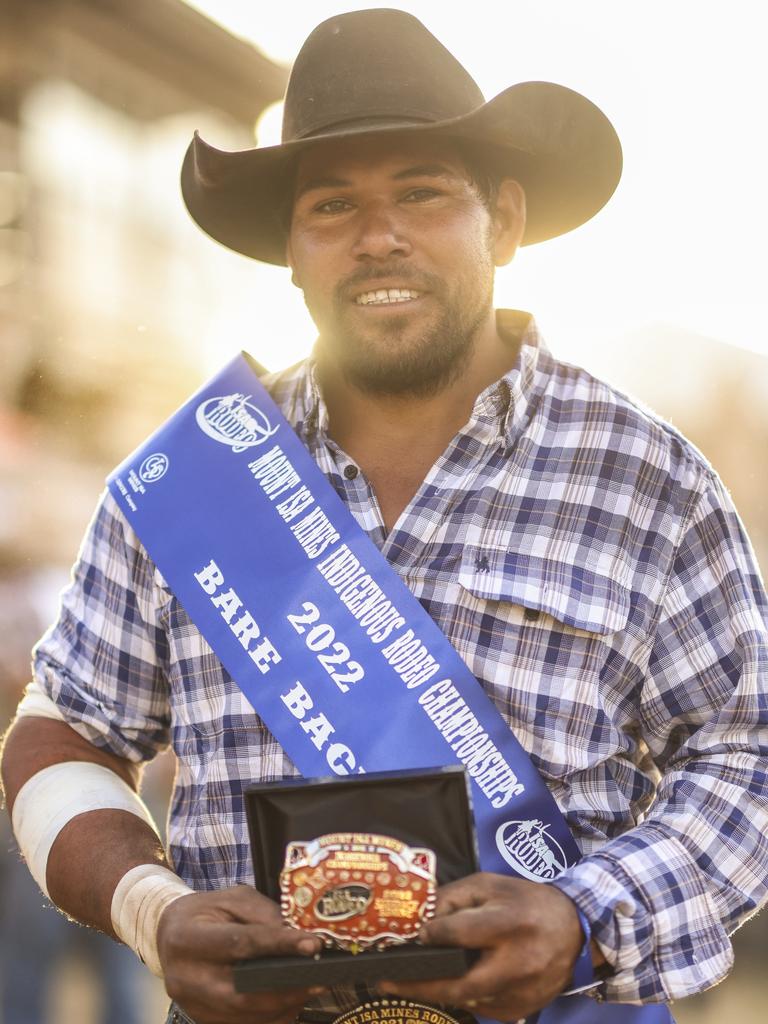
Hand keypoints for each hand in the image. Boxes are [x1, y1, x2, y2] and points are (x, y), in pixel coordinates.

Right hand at [157, 885, 323, 1023]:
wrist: (169, 934)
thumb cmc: (205, 913)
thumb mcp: (232, 899)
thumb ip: (263, 914)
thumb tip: (297, 934)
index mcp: (188, 938)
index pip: (240, 944)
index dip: (279, 945)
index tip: (313, 945)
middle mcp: (185, 977)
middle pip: (241, 992)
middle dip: (285, 988)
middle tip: (318, 979)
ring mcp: (191, 1005)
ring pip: (243, 1015)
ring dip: (282, 1007)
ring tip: (310, 990)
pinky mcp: (201, 1019)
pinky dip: (270, 1018)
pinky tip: (290, 1003)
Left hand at [378, 873, 582, 1021]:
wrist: (574, 932)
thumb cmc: (526, 902)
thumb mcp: (491, 885)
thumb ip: (455, 896)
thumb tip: (420, 915)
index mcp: (509, 923)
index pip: (459, 934)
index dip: (431, 936)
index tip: (410, 937)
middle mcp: (517, 962)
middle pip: (458, 984)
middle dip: (419, 986)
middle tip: (387, 982)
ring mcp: (520, 992)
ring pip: (466, 999)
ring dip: (436, 992)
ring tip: (408, 983)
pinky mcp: (521, 1010)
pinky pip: (481, 1008)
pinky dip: (462, 997)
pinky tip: (448, 985)